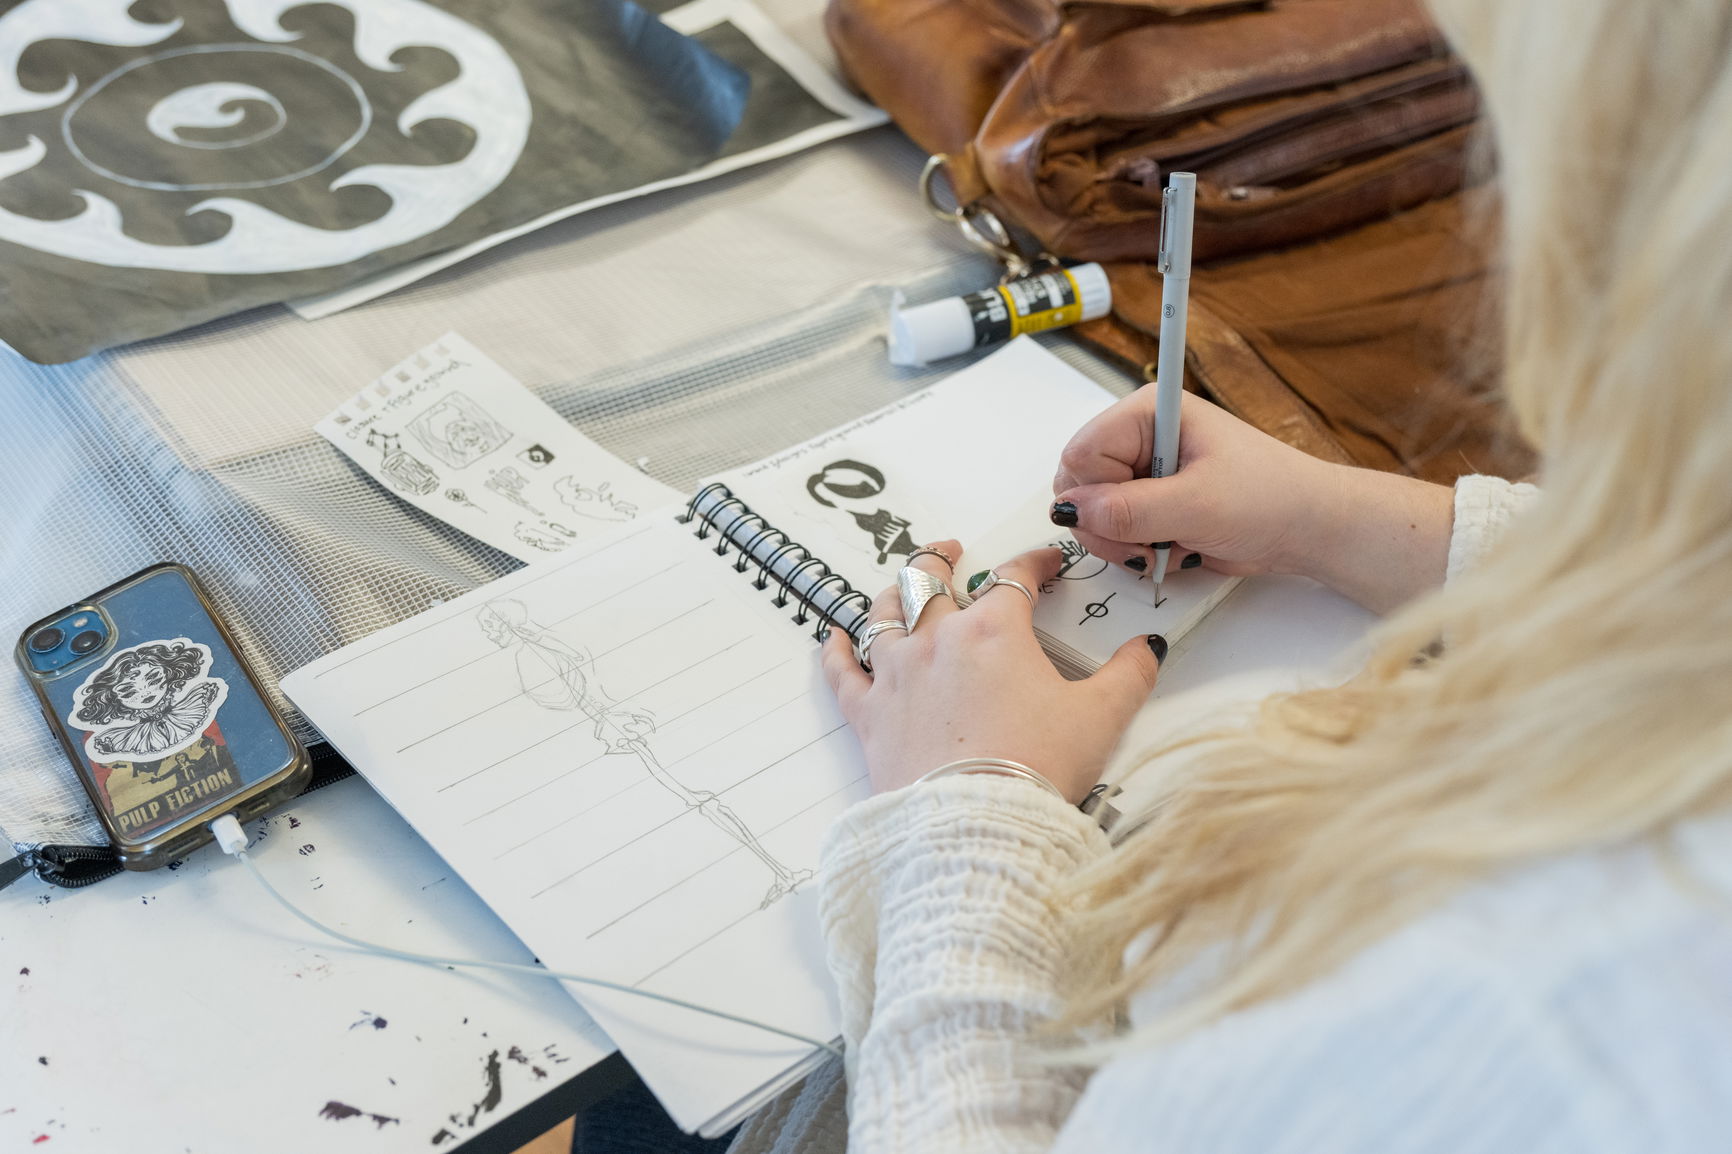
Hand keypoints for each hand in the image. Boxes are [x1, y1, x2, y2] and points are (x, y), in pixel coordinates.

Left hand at [820, 542, 1163, 803]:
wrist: (977, 824)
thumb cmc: (1035, 768)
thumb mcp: (1100, 718)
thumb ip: (1129, 675)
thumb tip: (1148, 649)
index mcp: (994, 631)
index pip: (1014, 577)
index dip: (1034, 563)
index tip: (1046, 562)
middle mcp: (938, 640)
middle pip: (931, 580)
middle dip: (943, 559)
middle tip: (951, 551)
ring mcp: (896, 674)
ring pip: (883, 613)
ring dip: (893, 593)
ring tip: (902, 585)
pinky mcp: (868, 714)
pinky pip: (840, 671)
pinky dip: (835, 650)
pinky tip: (833, 638)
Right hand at [1052, 389, 1334, 579]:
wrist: (1308, 528)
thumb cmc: (1270, 498)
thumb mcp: (1197, 504)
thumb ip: (1128, 509)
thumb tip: (1071, 510)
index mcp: (1147, 413)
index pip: (1081, 453)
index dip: (1098, 493)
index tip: (1138, 513)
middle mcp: (1139, 437)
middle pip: (1078, 485)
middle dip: (1110, 525)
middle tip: (1150, 540)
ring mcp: (1144, 472)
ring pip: (1093, 515)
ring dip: (1128, 542)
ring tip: (1172, 543)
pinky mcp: (1151, 503)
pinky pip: (1116, 533)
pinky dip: (1141, 550)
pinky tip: (1178, 547)